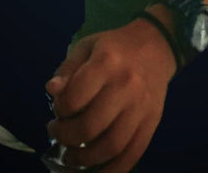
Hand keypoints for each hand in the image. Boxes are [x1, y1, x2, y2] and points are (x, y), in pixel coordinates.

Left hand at [45, 18, 176, 171]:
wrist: (156, 47)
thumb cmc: (115, 47)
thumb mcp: (87, 47)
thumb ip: (67, 69)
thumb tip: (51, 90)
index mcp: (107, 63)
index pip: (74, 98)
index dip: (59, 110)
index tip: (57, 110)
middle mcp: (126, 86)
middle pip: (90, 127)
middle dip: (66, 137)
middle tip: (58, 134)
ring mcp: (141, 108)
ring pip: (110, 147)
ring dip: (84, 160)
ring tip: (71, 156)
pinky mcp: (152, 123)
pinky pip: (132, 156)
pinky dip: (112, 170)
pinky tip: (95, 171)